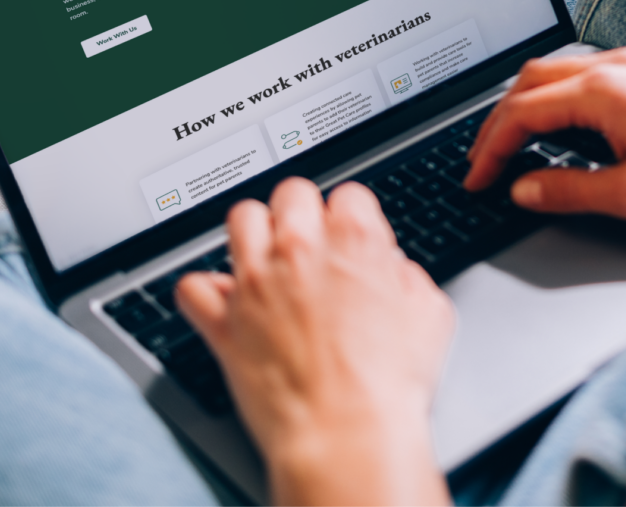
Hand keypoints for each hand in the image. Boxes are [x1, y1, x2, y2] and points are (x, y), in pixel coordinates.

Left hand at [177, 179, 453, 506]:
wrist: (345, 433)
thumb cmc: (389, 383)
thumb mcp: (432, 315)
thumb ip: (410, 278)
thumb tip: (395, 271)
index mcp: (355, 240)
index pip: (349, 194)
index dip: (354, 217)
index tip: (354, 239)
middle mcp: (299, 250)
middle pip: (291, 193)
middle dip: (303, 213)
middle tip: (312, 244)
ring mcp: (255, 283)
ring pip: (240, 219)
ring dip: (255, 234)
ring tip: (268, 259)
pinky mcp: (223, 323)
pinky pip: (193, 286)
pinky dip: (205, 291)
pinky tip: (224, 301)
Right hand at [465, 48, 625, 224]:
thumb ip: (568, 191)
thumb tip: (524, 190)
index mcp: (605, 92)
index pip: (522, 112)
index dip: (490, 148)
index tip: (476, 178)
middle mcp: (616, 67)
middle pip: (529, 81)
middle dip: (497, 121)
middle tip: (482, 161)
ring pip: (556, 73)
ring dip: (525, 106)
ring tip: (511, 146)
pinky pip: (583, 75)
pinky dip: (555, 99)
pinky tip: (559, 130)